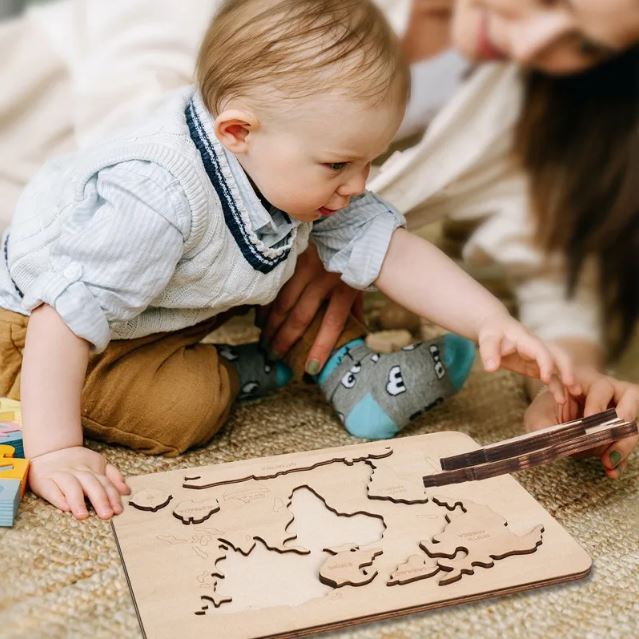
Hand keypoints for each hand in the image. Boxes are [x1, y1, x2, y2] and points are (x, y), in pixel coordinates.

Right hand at [28, 446, 129, 519]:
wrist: (51, 449)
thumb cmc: (78, 462)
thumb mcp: (98, 465)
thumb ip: (112, 477)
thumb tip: (126, 491)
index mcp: (93, 469)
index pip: (105, 483)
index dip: (113, 497)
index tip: (118, 511)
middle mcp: (79, 472)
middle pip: (91, 484)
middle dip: (100, 500)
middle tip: (106, 515)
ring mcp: (61, 475)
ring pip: (71, 487)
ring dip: (78, 501)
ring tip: (83, 516)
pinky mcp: (44, 481)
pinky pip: (51, 489)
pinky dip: (58, 498)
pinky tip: (64, 508)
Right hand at [257, 243, 362, 372]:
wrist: (345, 224)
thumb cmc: (353, 260)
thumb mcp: (358, 285)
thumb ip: (356, 311)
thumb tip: (357, 338)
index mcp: (344, 287)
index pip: (333, 323)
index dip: (321, 347)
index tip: (311, 368)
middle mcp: (324, 277)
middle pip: (301, 315)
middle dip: (285, 339)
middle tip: (274, 355)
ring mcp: (306, 265)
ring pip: (282, 301)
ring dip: (271, 324)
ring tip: (264, 340)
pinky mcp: (292, 256)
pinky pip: (274, 284)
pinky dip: (265, 303)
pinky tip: (260, 318)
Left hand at [477, 312, 577, 402]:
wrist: (496, 328)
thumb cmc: (492, 332)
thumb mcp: (487, 340)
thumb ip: (489, 352)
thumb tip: (490, 368)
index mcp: (527, 339)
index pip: (541, 350)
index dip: (545, 363)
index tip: (546, 378)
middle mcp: (538, 347)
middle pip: (559, 355)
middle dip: (567, 368)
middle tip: (571, 385)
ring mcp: (539, 357)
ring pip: (558, 367)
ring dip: (566, 380)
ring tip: (574, 394)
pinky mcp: (537, 366)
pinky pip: (551, 376)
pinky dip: (557, 386)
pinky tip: (561, 399)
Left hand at [524, 368, 638, 478]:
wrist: (553, 415)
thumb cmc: (546, 409)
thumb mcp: (539, 414)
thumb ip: (544, 425)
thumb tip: (554, 442)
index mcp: (589, 382)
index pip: (601, 388)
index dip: (597, 405)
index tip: (588, 421)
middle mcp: (611, 393)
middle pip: (630, 401)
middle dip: (620, 424)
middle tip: (606, 438)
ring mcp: (620, 411)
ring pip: (632, 424)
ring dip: (623, 445)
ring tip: (608, 462)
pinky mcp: (621, 431)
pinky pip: (627, 443)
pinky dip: (622, 459)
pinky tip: (611, 471)